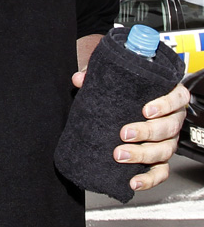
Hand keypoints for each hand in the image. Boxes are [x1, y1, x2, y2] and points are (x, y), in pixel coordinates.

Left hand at [71, 71, 189, 190]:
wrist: (126, 109)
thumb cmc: (127, 93)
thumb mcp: (115, 81)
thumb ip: (97, 75)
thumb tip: (79, 79)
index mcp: (168, 98)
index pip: (178, 98)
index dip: (166, 104)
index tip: (146, 110)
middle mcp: (171, 120)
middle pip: (169, 127)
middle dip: (146, 132)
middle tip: (124, 133)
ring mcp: (167, 141)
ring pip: (164, 150)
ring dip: (142, 155)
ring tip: (119, 154)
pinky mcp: (160, 160)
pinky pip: (160, 172)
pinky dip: (149, 179)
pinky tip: (133, 181)